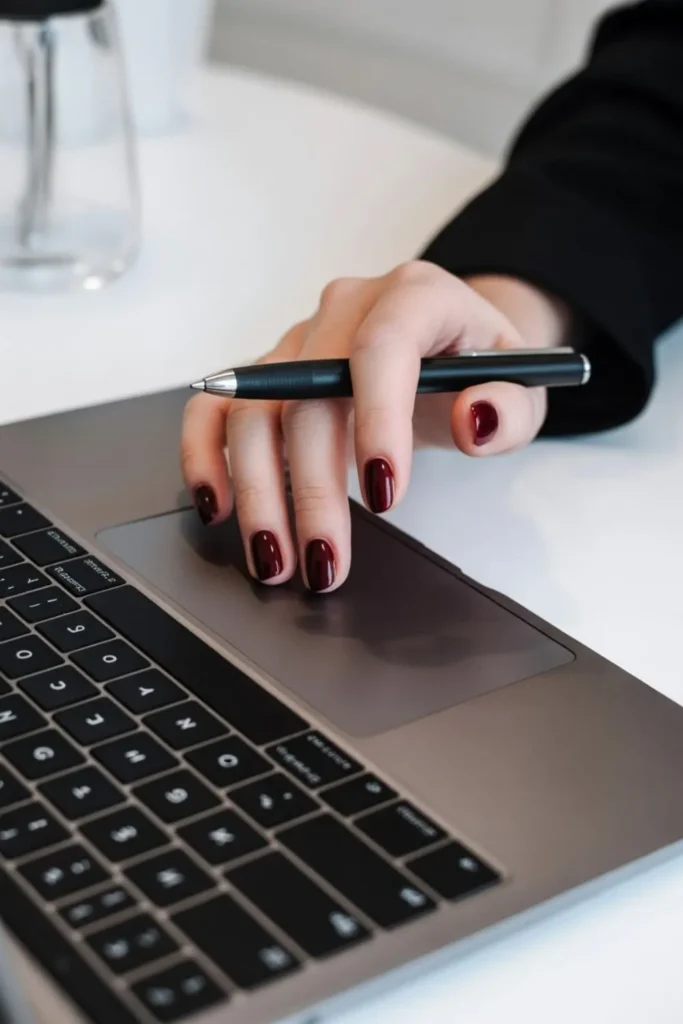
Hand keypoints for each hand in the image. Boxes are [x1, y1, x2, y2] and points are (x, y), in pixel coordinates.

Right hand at [181, 261, 568, 591]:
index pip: (384, 348)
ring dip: (257, 491)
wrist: (449, 342)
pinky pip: (220, 409)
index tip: (385, 496)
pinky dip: (208, 455)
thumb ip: (509, 408)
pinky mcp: (270, 372)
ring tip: (274, 560)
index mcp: (415, 296)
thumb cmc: (482, 366)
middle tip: (324, 563)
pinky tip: (217, 506)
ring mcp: (300, 341)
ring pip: (255, 410)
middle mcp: (347, 309)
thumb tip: (474, 423)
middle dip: (312, 490)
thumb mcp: (524, 386)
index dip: (378, 420)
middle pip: (308, 396)